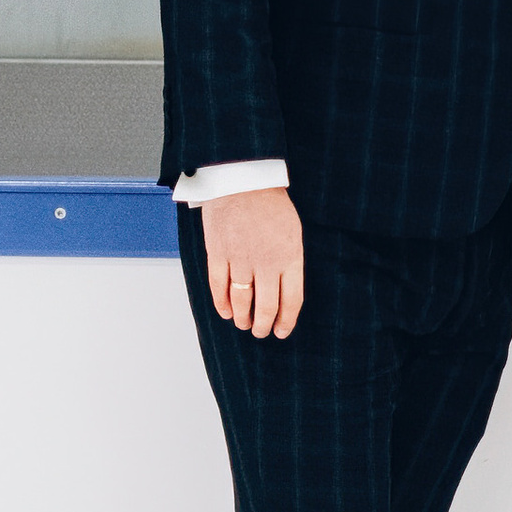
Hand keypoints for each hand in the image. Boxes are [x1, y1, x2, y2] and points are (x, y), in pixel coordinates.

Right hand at [201, 184, 304, 339]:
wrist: (243, 179)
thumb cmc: (270, 203)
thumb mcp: (293, 231)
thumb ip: (290, 261)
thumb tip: (284, 289)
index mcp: (290, 256)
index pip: (291, 300)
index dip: (286, 321)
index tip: (281, 331)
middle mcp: (266, 262)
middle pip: (266, 307)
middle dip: (263, 326)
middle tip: (261, 332)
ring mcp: (240, 259)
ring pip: (241, 301)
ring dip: (243, 318)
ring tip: (245, 325)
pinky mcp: (218, 253)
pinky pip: (218, 287)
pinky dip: (222, 304)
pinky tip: (226, 313)